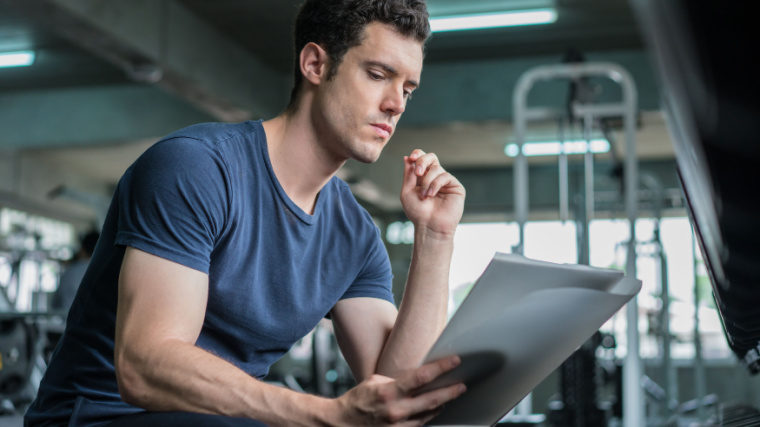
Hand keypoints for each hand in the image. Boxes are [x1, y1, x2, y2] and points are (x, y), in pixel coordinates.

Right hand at [332, 356, 465, 425]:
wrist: (341, 423)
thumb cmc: (357, 400)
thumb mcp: (375, 381)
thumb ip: (397, 380)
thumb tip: (417, 378)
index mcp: (389, 392)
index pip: (421, 377)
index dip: (441, 368)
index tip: (455, 361)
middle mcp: (396, 410)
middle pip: (432, 400)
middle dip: (450, 392)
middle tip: (462, 385)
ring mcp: (398, 426)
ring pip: (429, 414)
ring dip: (441, 405)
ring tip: (450, 396)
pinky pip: (420, 425)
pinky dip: (428, 416)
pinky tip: (434, 409)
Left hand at [400, 150, 464, 238]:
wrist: (429, 226)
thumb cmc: (418, 212)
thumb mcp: (407, 192)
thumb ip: (408, 175)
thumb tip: (407, 158)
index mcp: (422, 177)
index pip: (422, 159)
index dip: (418, 154)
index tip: (412, 158)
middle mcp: (435, 177)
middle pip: (431, 157)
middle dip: (423, 161)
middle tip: (418, 173)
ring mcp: (445, 182)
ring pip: (436, 168)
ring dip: (427, 181)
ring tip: (424, 196)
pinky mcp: (455, 187)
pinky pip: (445, 176)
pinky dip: (435, 184)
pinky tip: (431, 195)